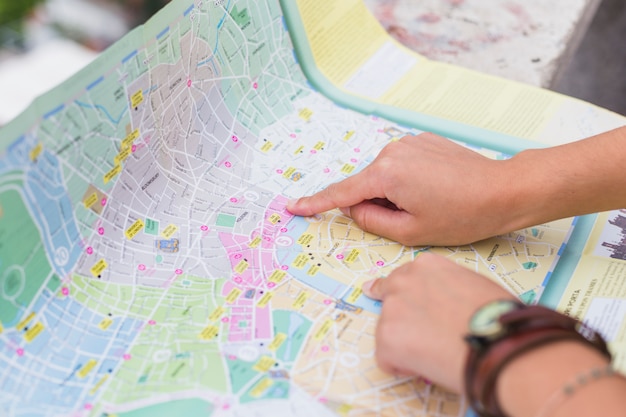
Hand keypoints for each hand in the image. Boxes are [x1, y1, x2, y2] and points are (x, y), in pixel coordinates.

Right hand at [287, 132, 520, 245]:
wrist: (503, 190)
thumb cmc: (460, 217)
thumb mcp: (411, 231)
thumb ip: (372, 221)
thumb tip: (353, 208)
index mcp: (386, 175)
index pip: (341, 193)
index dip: (316, 203)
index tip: (293, 207)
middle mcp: (391, 151)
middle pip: (366, 185)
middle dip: (377, 204)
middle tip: (413, 218)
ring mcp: (408, 142)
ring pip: (384, 175)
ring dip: (394, 192)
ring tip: (429, 203)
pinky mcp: (422, 140)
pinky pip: (401, 164)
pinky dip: (407, 180)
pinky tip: (434, 188)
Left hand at [361, 252, 513, 391]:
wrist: (499, 344)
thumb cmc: (499, 319)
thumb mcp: (474, 285)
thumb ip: (447, 288)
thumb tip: (443, 306)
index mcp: (427, 266)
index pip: (404, 277)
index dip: (408, 296)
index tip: (403, 305)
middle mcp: (404, 281)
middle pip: (389, 301)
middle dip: (401, 318)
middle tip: (418, 337)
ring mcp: (392, 308)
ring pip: (388, 331)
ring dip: (405, 344)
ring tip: (437, 353)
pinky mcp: (386, 337)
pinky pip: (386, 358)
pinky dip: (402, 367)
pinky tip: (428, 367)